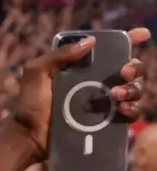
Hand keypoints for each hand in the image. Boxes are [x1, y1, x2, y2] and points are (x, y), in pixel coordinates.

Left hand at [10, 27, 147, 156]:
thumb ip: (58, 55)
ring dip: (133, 89)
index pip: (113, 49)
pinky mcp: (108, 122)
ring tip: (116, 95)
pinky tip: (122, 109)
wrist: (29, 135)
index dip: (130, 39)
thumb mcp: (37, 73)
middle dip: (134, 66)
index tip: (142, 35)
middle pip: (132, 68)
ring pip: (135, 89)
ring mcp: (106, 103)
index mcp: (86, 67)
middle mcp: (100, 82)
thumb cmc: (30, 103)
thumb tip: (90, 41)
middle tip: (123, 72)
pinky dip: (133, 109)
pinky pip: (131, 113)